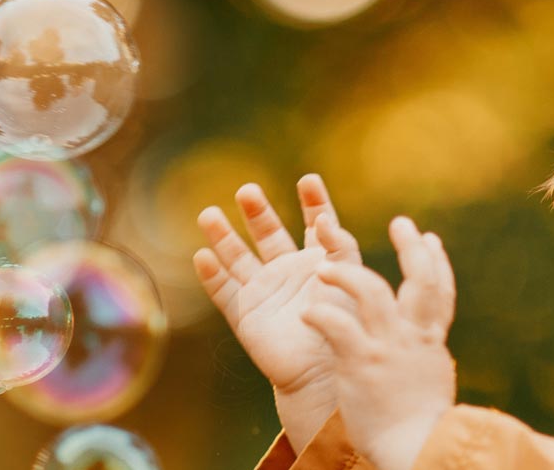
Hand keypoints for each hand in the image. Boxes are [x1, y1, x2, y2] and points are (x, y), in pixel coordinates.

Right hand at [192, 175, 363, 452]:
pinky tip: (202, 256)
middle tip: (248, 190)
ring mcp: (264, 293)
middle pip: (269, 234)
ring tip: (208, 213)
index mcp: (320, 264)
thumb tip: (323, 218)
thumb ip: (339, 247)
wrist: (326, 374)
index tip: (309, 180)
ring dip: (222, 236)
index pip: (315, 225)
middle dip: (258, 212)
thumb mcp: (350, 279)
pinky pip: (223, 293)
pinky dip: (211, 275)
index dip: (313, 202)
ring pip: (237, 258)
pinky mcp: (246, 315)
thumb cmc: (346, 327)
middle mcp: (289, 273)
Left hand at [302, 217, 456, 469]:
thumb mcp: (430, 387)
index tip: (431, 241)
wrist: (417, 451)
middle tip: (401, 223)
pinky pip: (337, 326)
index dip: (437, 264)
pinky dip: (320, 315)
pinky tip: (306, 313)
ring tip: (322, 268)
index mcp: (431, 345)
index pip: (440, 295)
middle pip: (420, 280)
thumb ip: (426, 365)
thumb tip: (430, 360)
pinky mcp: (361, 362)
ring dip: (345, 275)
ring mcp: (388, 347)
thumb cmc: (421, 432)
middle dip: (411, 248)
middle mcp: (414, 338)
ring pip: (371, 291)